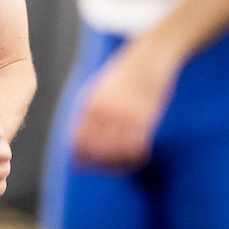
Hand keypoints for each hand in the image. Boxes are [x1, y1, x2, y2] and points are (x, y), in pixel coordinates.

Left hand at [71, 37, 182, 169]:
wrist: (149, 58)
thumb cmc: (123, 74)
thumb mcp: (99, 88)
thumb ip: (90, 109)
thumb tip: (80, 134)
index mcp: (91, 103)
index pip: (79, 137)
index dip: (79, 155)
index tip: (80, 166)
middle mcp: (106, 110)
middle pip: (97, 147)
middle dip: (97, 162)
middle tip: (102, 170)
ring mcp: (125, 114)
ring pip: (117, 149)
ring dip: (117, 162)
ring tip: (118, 167)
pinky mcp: (145, 117)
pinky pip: (137, 145)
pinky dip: (135, 157)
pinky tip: (137, 158)